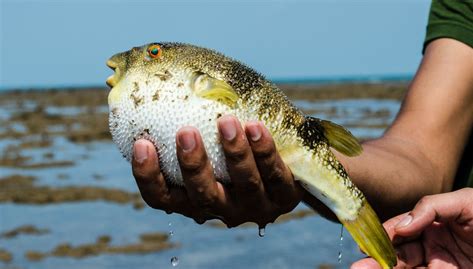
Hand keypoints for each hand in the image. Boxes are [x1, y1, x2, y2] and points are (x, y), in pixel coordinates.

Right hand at [131, 115, 303, 226]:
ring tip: (228, 121)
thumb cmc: (233, 142)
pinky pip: (274, 174)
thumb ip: (189, 119)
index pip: (163, 198)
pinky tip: (256, 127)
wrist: (286, 159)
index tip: (141, 144)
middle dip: (193, 165)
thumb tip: (159, 76)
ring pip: (243, 185)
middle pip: (203, 196)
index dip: (148, 176)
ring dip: (234, 153)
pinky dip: (264, 151)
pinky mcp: (284, 197)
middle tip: (186, 132)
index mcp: (195, 199)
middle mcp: (222, 208)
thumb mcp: (208, 138)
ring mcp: (255, 205)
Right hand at [351, 188, 472, 268]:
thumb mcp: (467, 202)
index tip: (371, 243)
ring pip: (405, 268)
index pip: (401, 228)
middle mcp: (432, 244)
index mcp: (433, 222)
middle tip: (359, 267)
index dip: (385, 235)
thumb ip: (432, 206)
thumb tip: (404, 223)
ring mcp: (439, 264)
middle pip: (398, 252)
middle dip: (377, 259)